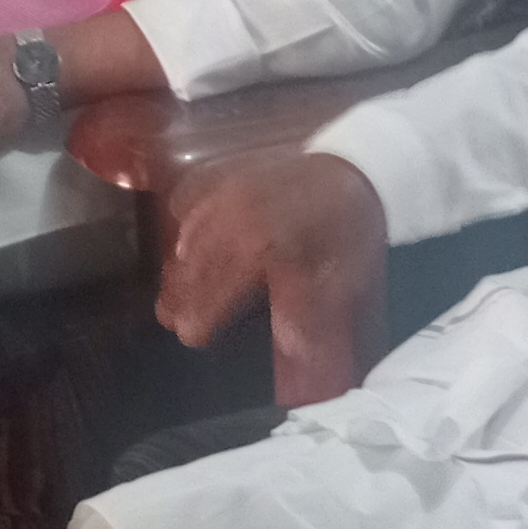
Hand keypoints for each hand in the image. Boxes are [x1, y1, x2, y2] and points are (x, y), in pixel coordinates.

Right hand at [153, 152, 386, 406]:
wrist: (358, 170)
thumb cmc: (349, 231)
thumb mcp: (339, 280)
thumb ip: (307, 318)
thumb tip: (293, 358)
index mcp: (260, 245)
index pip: (217, 289)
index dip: (200, 315)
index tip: (189, 336)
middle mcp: (235, 217)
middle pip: (194, 264)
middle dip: (180, 294)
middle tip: (169, 319)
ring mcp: (228, 191)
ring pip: (189, 235)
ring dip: (180, 265)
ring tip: (172, 291)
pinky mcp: (230, 174)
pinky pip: (193, 199)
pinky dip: (186, 222)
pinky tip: (184, 240)